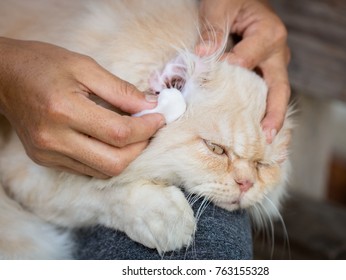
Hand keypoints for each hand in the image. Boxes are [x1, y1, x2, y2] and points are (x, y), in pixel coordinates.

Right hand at [0, 38, 164, 177]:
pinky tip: (112, 140)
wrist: (2, 77)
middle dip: (141, 147)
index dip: (147, 127)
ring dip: (127, 155)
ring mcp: (48, 154)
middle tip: (150, 128)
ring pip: (103, 171)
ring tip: (134, 134)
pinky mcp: (46, 160)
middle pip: (114, 163)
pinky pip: (88, 170)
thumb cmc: (42, 64)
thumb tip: (150, 106)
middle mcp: (53, 139)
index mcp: (63, 110)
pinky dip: (107, 158)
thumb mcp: (84, 66)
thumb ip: (120, 89)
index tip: (160, 117)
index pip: (118, 133)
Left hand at [196, 0, 289, 142]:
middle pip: (279, 89)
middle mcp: (277, 52)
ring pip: (275, 94)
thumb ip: (212, 30)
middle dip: (274, 115)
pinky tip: (254, 126)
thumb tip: (203, 57)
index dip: (229, 71)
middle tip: (267, 137)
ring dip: (269, 116)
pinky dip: (262, 109)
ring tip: (262, 141)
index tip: (211, 76)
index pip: (247, 61)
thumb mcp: (220, 5)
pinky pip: (266, 91)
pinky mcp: (266, 69)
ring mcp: (274, 63)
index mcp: (269, 35)